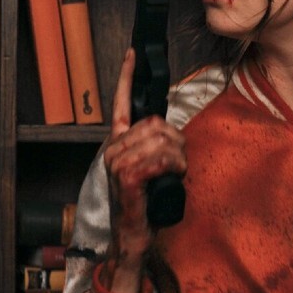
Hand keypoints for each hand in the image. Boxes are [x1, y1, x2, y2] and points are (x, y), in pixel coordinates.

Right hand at [102, 48, 185, 292]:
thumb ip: (153, 147)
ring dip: (178, 158)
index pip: (120, 103)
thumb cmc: (144, 205)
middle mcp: (114, 148)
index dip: (126, 76)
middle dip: (176, 142)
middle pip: (157, 123)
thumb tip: (169, 134)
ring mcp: (118, 162)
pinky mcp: (128, 177)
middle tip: (176, 164)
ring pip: (163, 140)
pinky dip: (173, 168)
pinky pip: (161, 158)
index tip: (132, 53)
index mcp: (118, 142)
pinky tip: (169, 179)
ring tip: (172, 175)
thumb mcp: (148, 170)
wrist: (133, 238)